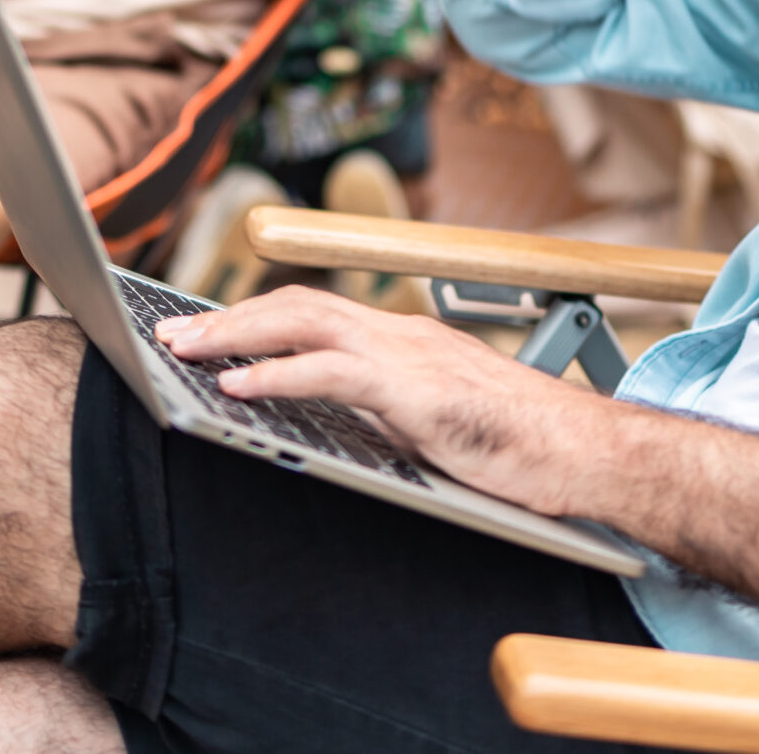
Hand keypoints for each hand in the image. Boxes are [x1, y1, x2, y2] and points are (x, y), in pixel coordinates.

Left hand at [153, 286, 612, 513]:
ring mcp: (409, 355)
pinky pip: (333, 372)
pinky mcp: (416, 391)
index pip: (316, 311)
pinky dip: (278, 373)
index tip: (207, 330)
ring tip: (183, 350)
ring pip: (305, 321)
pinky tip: (238, 386)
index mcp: (404, 341)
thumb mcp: (434, 424)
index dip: (256, 316)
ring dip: (236, 333)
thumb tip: (325, 415)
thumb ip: (384, 410)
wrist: (587, 454)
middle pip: (298, 304)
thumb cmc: (521, 447)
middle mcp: (401, 334)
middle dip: (229, 316)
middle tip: (171, 333)